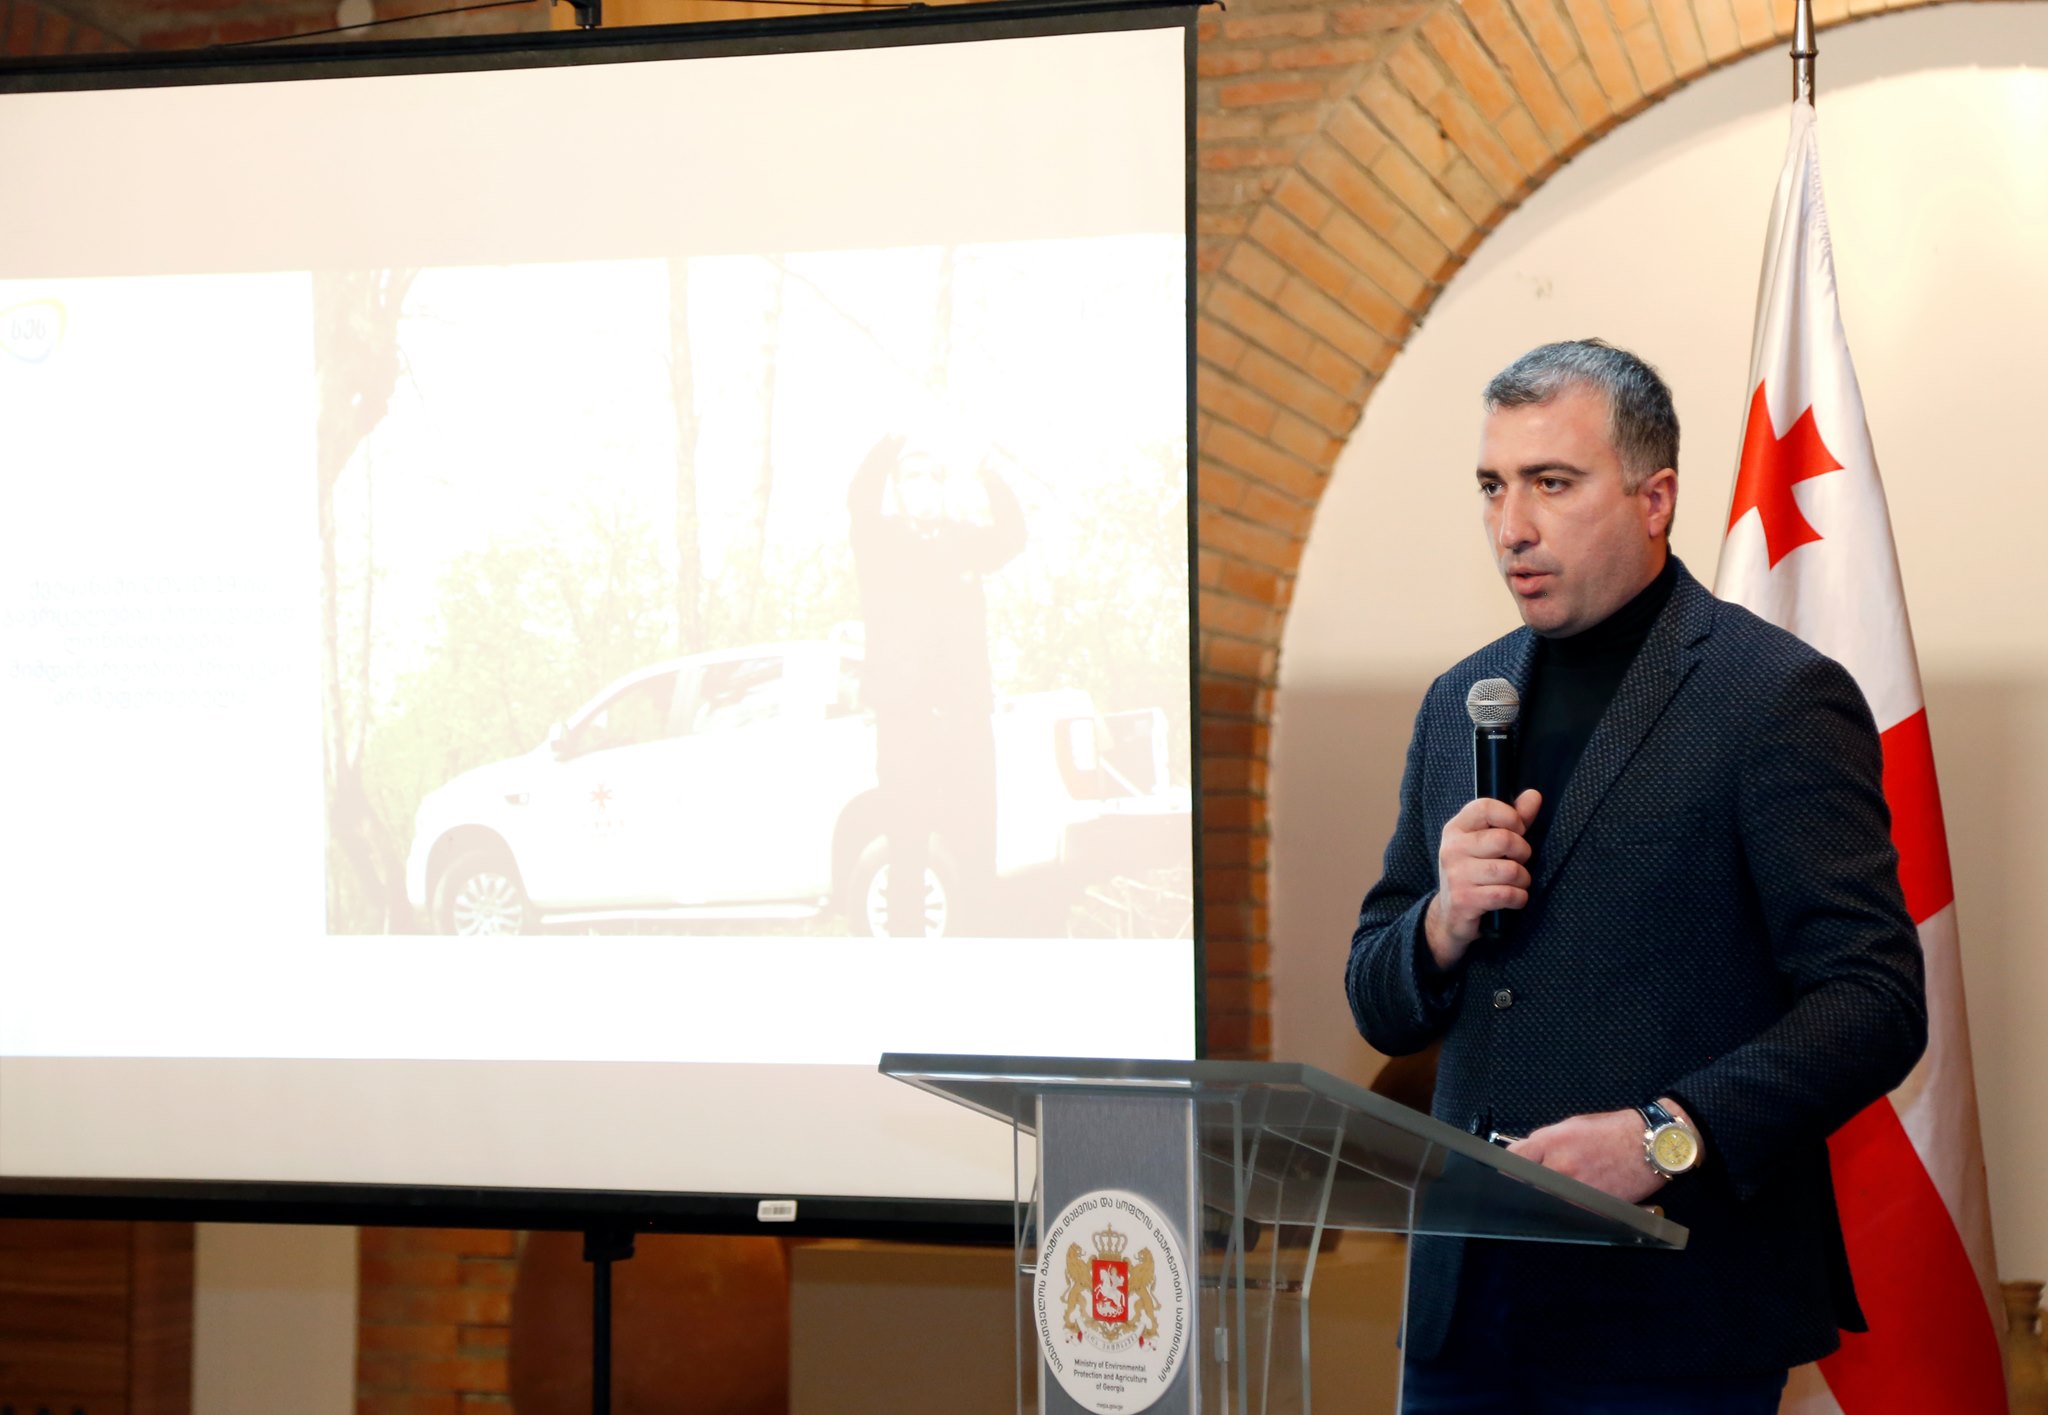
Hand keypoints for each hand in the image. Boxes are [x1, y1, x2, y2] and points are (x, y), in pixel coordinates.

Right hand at [1422, 789, 1539, 970]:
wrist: (1450, 915)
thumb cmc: (1475, 873)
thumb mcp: (1489, 843)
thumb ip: (1513, 819)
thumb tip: (1534, 795)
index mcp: (1456, 828)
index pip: (1486, 807)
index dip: (1511, 817)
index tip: (1518, 831)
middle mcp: (1452, 848)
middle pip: (1504, 839)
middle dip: (1523, 853)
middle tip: (1519, 862)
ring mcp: (1455, 875)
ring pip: (1510, 870)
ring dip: (1523, 880)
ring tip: (1517, 883)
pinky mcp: (1464, 900)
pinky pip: (1506, 894)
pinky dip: (1518, 898)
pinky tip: (1513, 899)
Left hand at [1507, 1104, 1681, 1204]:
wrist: (1651, 1145)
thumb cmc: (1613, 1131)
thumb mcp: (1571, 1125)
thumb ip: (1544, 1141)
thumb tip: (1524, 1155)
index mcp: (1551, 1143)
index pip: (1512, 1160)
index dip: (1506, 1167)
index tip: (1506, 1172)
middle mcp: (1560, 1168)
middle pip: (1524, 1186)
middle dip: (1523, 1185)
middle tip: (1528, 1186)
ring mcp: (1575, 1191)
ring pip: (1544, 1203)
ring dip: (1545, 1199)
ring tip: (1556, 1192)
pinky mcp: (1592, 1208)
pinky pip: (1568, 1213)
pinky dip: (1567, 1209)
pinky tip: (1574, 1200)